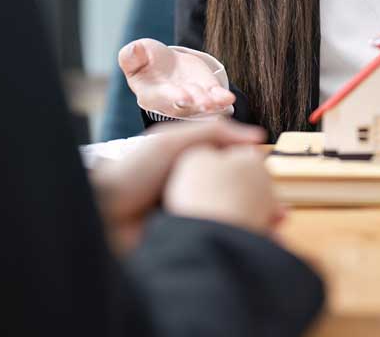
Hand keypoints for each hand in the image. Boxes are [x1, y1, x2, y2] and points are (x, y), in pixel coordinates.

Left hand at [89, 120, 265, 252]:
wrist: (100, 214)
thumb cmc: (131, 173)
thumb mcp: (173, 141)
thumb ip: (214, 132)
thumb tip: (258, 139)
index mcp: (191, 171)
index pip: (231, 175)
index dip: (255, 182)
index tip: (274, 188)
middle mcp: (192, 196)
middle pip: (234, 202)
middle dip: (260, 210)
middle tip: (280, 216)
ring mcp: (189, 222)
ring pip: (229, 225)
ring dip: (251, 229)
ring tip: (272, 235)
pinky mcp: (186, 245)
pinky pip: (215, 244)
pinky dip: (233, 246)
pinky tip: (250, 247)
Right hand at [119, 38, 235, 117]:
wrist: (165, 66)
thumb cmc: (146, 62)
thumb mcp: (135, 55)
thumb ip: (131, 55)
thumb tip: (132, 50)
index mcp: (151, 94)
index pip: (162, 97)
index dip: (172, 97)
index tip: (183, 97)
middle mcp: (172, 102)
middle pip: (183, 105)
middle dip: (195, 103)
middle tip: (205, 103)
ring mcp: (192, 99)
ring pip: (201, 104)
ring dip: (211, 104)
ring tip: (220, 101)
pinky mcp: (206, 92)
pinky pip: (215, 98)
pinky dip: (221, 99)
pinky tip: (228, 97)